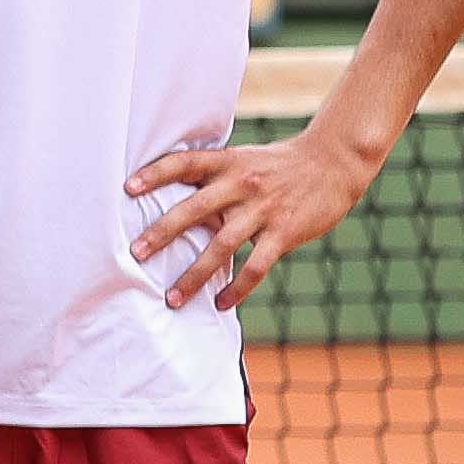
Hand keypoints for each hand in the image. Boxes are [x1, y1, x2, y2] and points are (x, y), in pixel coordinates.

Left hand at [126, 127, 372, 312]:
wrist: (335, 162)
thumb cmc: (280, 165)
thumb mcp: (244, 159)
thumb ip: (213, 178)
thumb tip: (170, 199)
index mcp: (228, 163)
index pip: (185, 162)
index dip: (155, 173)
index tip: (127, 188)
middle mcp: (242, 184)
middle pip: (194, 209)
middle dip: (162, 232)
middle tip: (135, 254)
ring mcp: (264, 209)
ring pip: (222, 246)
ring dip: (194, 275)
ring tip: (171, 298)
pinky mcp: (285, 232)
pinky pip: (256, 267)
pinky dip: (237, 288)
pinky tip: (220, 303)